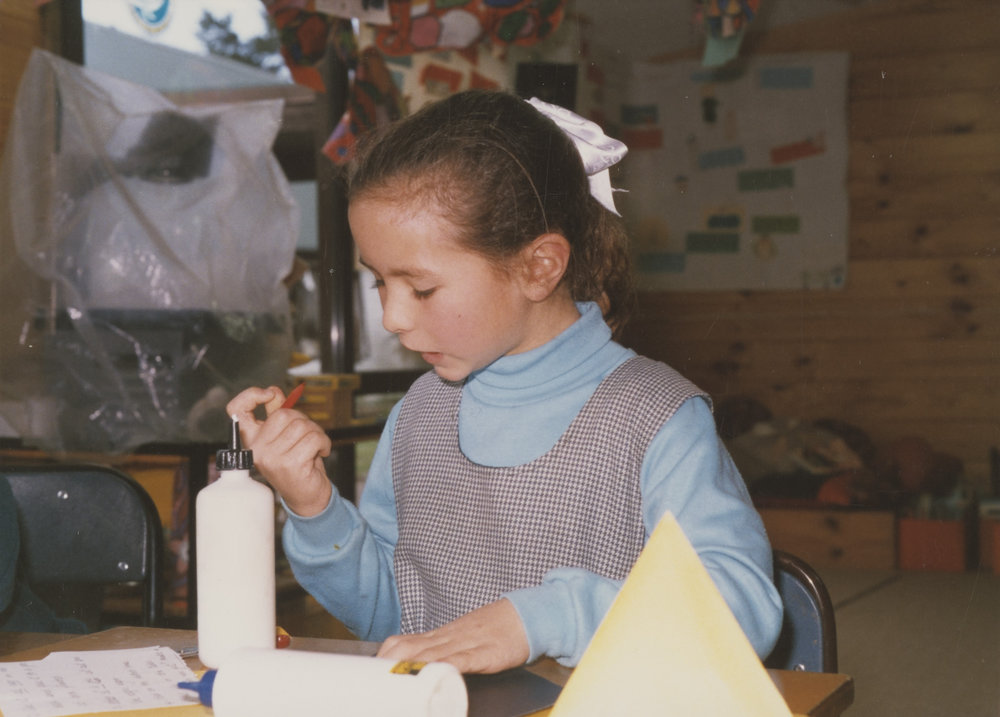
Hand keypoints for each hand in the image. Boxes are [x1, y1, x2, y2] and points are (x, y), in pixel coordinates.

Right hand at [227, 386, 332, 516]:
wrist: (307, 497)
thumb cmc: (297, 464)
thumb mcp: (284, 437)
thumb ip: (278, 414)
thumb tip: (273, 391)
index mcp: (252, 441)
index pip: (237, 410)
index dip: (251, 395)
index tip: (270, 394)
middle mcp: (257, 450)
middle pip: (285, 414)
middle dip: (304, 421)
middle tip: (308, 437)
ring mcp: (271, 458)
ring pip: (302, 425)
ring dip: (316, 433)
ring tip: (315, 446)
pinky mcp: (290, 464)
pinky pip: (314, 438)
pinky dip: (324, 442)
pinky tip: (321, 452)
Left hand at [376, 599, 529, 673]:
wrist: (526, 615)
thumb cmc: (495, 629)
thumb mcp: (463, 638)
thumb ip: (441, 652)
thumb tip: (418, 667)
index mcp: (440, 635)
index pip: (403, 642)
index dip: (384, 655)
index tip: (368, 670)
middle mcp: (448, 637)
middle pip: (409, 648)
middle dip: (388, 665)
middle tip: (373, 680)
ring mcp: (466, 643)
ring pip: (430, 654)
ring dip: (409, 667)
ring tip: (393, 682)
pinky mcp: (487, 652)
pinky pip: (464, 659)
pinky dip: (448, 666)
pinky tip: (437, 674)